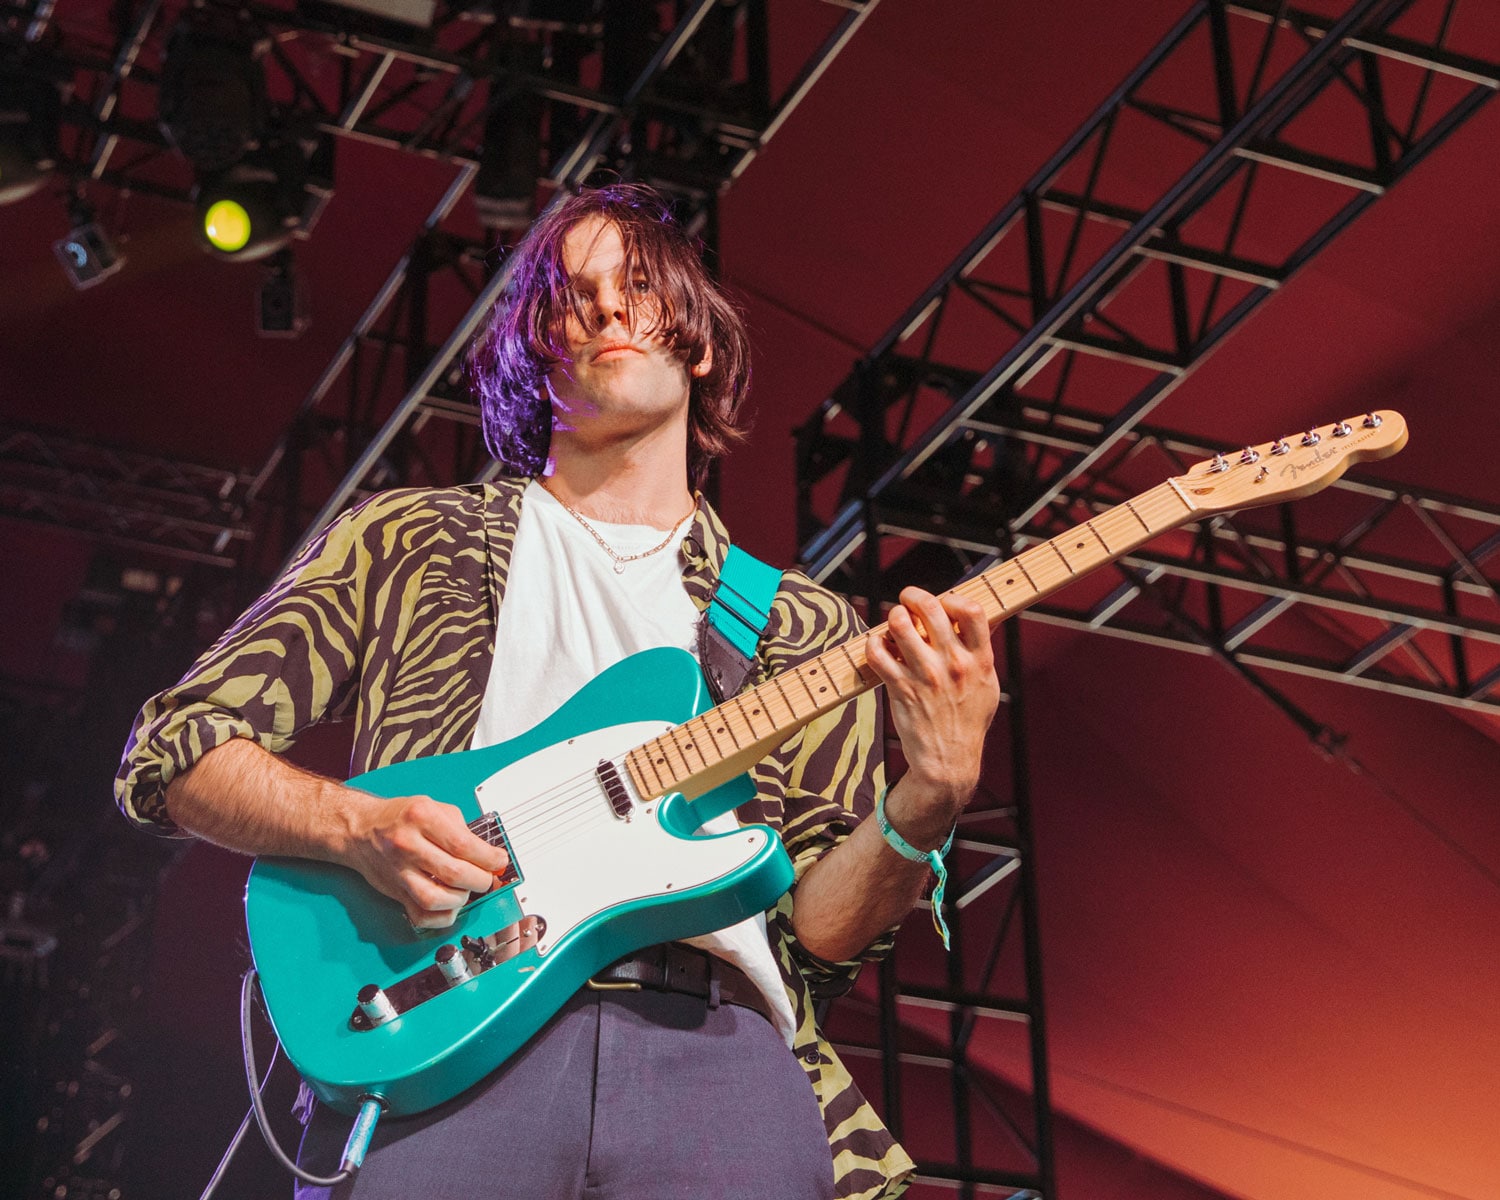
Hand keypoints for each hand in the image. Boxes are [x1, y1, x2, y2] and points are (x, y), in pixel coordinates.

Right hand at [341, 792, 510, 929]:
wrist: (359, 830)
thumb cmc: (399, 817)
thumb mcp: (434, 807)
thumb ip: (461, 828)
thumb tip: (487, 853)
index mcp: (421, 817)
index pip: (464, 845)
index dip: (489, 858)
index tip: (500, 862)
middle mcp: (408, 844)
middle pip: (454, 873)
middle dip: (481, 880)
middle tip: (488, 878)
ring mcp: (399, 870)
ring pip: (437, 898)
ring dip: (461, 898)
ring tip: (467, 889)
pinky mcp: (395, 892)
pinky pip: (421, 915)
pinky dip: (442, 917)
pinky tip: (450, 905)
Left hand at [865, 587, 999, 844]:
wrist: (950, 760)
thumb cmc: (969, 720)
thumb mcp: (988, 684)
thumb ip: (981, 651)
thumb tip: (978, 618)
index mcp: (979, 660)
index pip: (972, 611)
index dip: (954, 598)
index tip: (945, 602)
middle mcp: (952, 665)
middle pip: (931, 609)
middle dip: (914, 596)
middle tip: (908, 599)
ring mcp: (925, 676)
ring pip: (899, 625)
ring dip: (893, 617)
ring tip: (894, 623)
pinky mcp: (900, 689)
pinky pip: (878, 654)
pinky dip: (874, 644)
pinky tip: (879, 646)